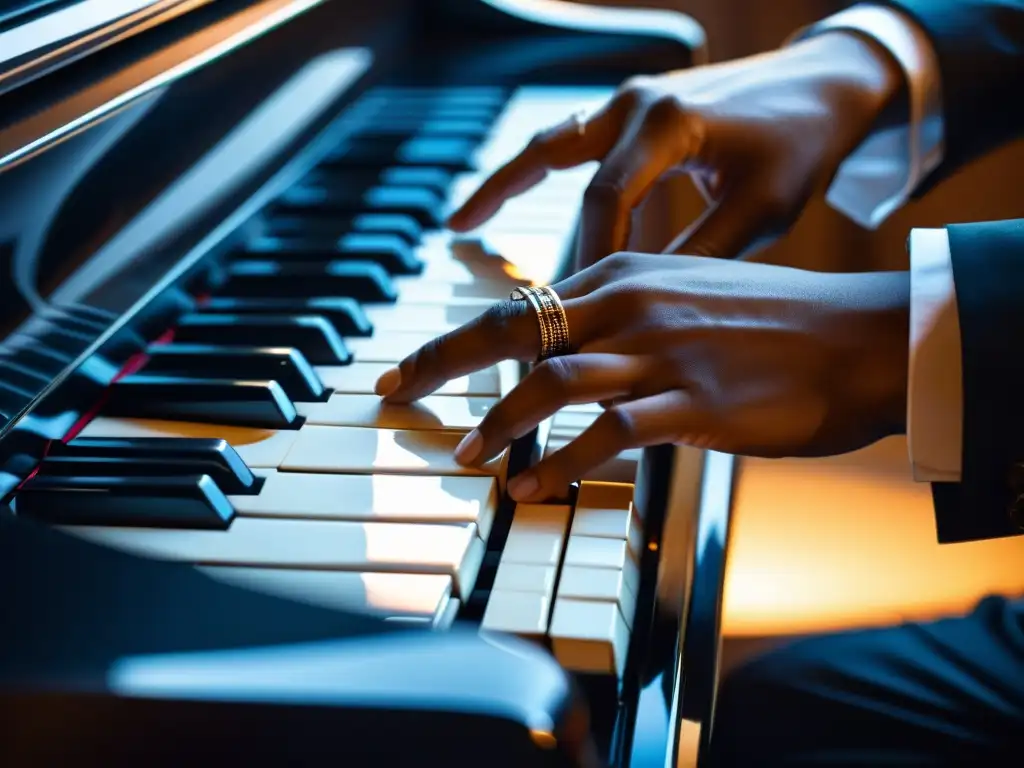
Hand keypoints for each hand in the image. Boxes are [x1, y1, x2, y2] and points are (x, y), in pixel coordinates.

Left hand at [375, 253, 910, 501]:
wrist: (858, 337)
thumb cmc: (774, 320)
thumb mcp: (687, 293)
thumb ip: (624, 314)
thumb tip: (570, 349)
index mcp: (625, 275)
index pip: (520, 303)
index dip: (456, 339)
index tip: (412, 366)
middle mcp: (632, 305)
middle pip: (515, 330)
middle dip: (443, 363)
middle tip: (396, 392)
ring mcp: (661, 353)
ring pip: (552, 382)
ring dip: (498, 422)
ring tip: (465, 456)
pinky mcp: (694, 404)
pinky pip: (609, 435)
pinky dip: (561, 463)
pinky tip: (533, 486)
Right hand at [448, 32, 901, 268]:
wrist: (825, 84)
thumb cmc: (800, 144)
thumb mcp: (760, 210)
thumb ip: (699, 257)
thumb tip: (646, 317)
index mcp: (668, 123)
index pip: (606, 200)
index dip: (589, 260)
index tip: (579, 309)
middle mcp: (637, 104)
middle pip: (551, 156)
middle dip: (504, 202)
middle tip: (459, 239)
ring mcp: (630, 102)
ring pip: (551, 142)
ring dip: (505, 179)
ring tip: (461, 220)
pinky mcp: (634, 111)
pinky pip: (571, 141)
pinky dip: (536, 170)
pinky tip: (512, 195)